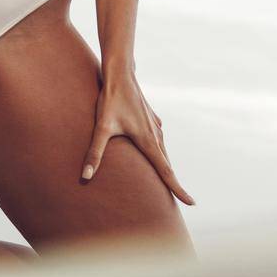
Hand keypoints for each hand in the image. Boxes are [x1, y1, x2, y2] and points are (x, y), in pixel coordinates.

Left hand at [81, 68, 194, 205]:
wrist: (120, 73)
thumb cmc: (110, 99)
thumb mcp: (101, 127)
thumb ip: (94, 153)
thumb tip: (85, 176)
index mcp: (148, 140)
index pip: (166, 172)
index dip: (178, 189)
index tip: (191, 203)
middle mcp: (156, 134)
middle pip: (167, 165)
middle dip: (173, 184)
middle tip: (182, 201)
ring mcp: (155, 126)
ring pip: (163, 152)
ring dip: (166, 168)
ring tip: (168, 184)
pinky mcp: (150, 119)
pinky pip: (158, 142)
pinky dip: (159, 154)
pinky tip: (155, 155)